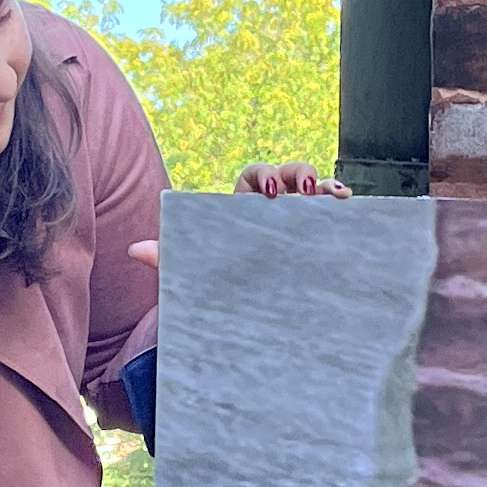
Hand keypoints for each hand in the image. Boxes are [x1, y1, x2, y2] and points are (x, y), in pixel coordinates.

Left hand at [126, 164, 345, 273]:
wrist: (246, 312)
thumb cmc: (221, 281)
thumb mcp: (197, 271)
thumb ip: (171, 258)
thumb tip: (135, 250)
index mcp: (245, 207)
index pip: (255, 178)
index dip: (266, 176)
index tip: (273, 193)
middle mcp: (276, 208)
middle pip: (290, 175)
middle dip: (301, 175)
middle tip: (309, 191)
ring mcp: (300, 221)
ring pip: (316, 191)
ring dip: (326, 186)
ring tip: (336, 196)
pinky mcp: (318, 238)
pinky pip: (333, 217)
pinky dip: (342, 208)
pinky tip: (351, 208)